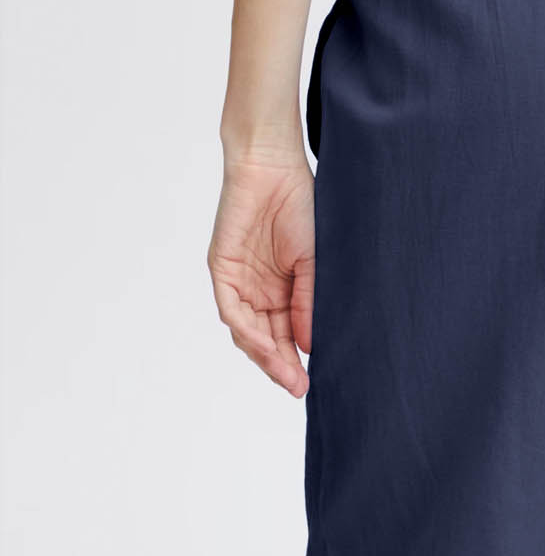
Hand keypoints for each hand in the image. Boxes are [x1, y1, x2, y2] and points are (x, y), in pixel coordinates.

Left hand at [208, 151, 314, 396]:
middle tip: (297, 387)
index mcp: (282, 292)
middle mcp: (258, 292)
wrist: (274, 168)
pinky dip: (247, 330)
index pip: (285, 337)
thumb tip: (307, 347)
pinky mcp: (222, 269)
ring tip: (285, 373)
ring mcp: (238, 282)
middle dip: (279, 366)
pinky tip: (265, 345)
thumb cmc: (300, 206)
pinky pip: (231, 309)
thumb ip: (307, 304)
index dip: (294, 362)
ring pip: (246, 331)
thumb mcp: (312, 263)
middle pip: (264, 340)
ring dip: (264, 355)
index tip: (308, 385)